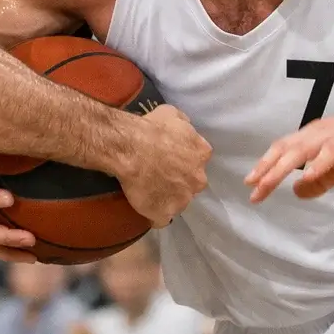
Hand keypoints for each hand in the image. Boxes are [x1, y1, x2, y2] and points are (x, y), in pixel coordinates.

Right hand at [110, 106, 210, 227]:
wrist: (130, 148)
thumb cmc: (151, 127)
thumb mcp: (173, 114)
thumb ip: (185, 124)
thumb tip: (186, 127)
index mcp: (202, 154)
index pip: (198, 162)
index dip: (184, 162)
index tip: (171, 161)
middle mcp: (198, 179)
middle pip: (192, 184)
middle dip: (179, 182)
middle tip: (159, 176)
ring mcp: (182, 199)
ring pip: (179, 202)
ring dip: (168, 199)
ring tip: (149, 191)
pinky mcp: (164, 213)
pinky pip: (161, 219)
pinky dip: (155, 215)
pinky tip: (146, 208)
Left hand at [246, 105, 333, 202]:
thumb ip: (321, 181)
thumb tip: (297, 191)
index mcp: (315, 138)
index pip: (284, 151)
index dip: (266, 166)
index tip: (251, 186)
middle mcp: (320, 132)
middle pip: (287, 149)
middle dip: (268, 169)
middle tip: (253, 188)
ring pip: (303, 148)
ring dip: (284, 166)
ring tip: (269, 183)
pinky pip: (332, 149)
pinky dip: (318, 162)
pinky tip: (306, 176)